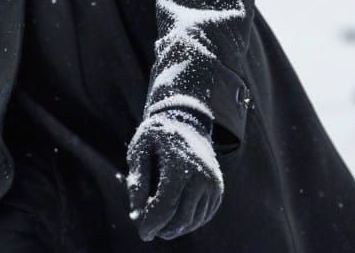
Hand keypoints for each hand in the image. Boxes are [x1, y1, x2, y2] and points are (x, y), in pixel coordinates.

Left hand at [126, 105, 223, 240]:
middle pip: (182, 218)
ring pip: (193, 220)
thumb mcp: (140, 147)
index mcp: (180, 163)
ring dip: (175, 228)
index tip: (142, 232)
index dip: (152, 223)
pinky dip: (187, 222)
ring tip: (159, 222)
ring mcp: (213, 183)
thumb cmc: (158, 135)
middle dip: (163, 230)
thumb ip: (137, 180)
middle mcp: (202, 175)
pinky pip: (202, 216)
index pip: (166, 205)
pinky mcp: (218, 190)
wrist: (188, 122)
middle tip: (148, 230)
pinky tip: (173, 216)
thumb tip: (136, 215)